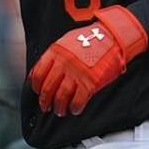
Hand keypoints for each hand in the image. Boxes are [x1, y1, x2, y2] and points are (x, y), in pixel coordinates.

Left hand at [28, 7, 148, 115]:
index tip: (38, 92)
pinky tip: (74, 109)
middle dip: (45, 101)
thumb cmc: (90, 39)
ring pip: (61, 96)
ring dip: (59, 107)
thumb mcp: (66, 42)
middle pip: (48, 88)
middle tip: (46, 106)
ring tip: (60, 111)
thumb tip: (44, 70)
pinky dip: (75, 108)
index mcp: (55, 52)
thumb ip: (54, 56)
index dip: (36, 86)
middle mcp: (63, 63)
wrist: (111, 37)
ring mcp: (76, 73)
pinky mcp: (89, 82)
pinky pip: (78, 100)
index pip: (38, 74)